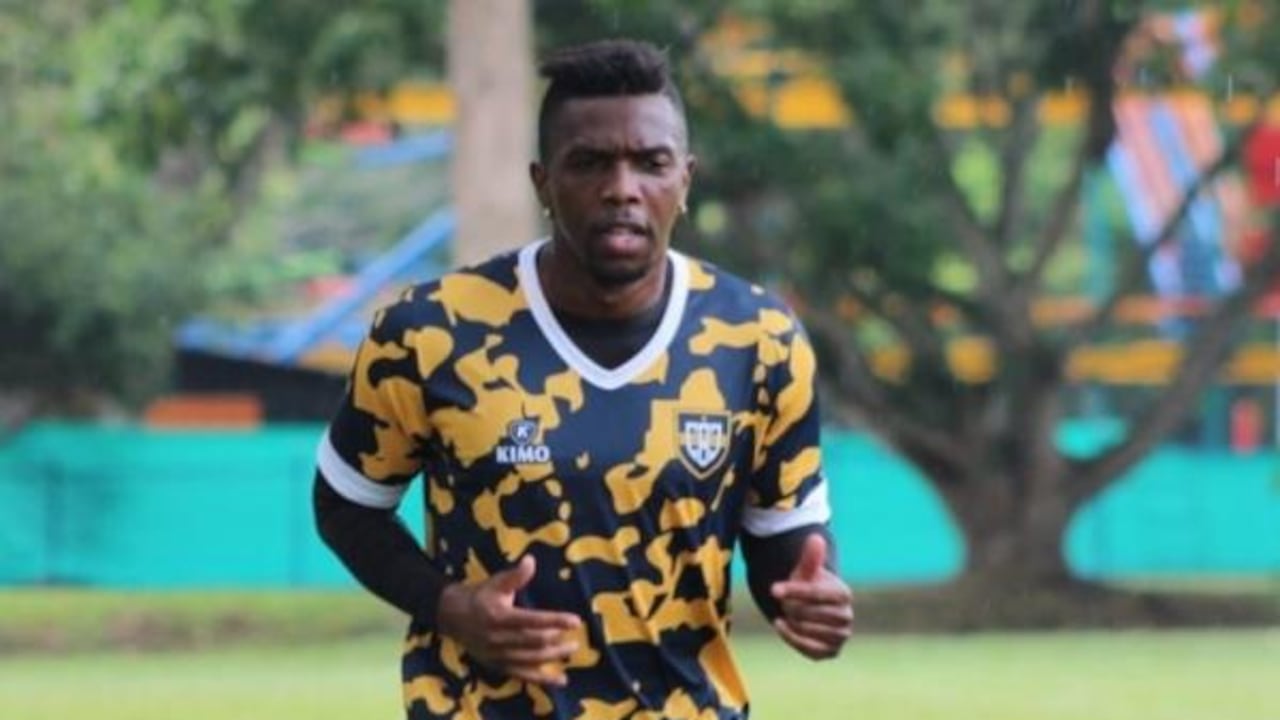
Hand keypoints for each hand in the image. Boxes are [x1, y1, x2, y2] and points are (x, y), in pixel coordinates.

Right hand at [437, 555, 581, 685]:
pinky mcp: (497, 666)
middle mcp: (498, 639)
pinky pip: (522, 676)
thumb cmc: (479, 596)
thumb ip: (515, 575)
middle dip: (557, 641)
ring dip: (553, 657)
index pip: (532, 620)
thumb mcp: (496, 583)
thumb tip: (531, 560)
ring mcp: (498, 656)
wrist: (452, 616)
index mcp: (499, 617)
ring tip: (571, 650)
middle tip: (576, 638)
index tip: (575, 621)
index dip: (555, 621)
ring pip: (531, 660)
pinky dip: (543, 680)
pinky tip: (561, 681)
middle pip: (533, 642)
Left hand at [770, 533, 853, 659]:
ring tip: (787, 613)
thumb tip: (815, 538)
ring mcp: (841, 636)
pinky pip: (810, 649)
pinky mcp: (831, 652)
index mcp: (844, 594)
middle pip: (811, 614)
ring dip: (792, 621)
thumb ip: (810, 557)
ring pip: (809, 631)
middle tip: (784, 602)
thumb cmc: (807, 586)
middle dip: (792, 607)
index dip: (795, 591)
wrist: (809, 609)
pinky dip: (792, 638)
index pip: (818, 594)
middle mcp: (847, 617)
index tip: (773, 589)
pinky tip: (781, 625)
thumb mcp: (806, 571)